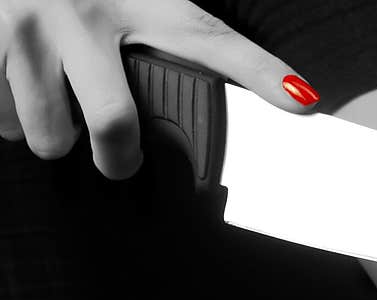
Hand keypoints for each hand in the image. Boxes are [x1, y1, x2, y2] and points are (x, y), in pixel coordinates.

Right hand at [0, 0, 318, 178]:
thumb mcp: (136, 1)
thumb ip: (174, 44)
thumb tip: (253, 95)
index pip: (212, 40)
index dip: (260, 74)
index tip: (300, 101)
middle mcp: (84, 9)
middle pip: (113, 125)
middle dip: (117, 160)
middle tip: (120, 160)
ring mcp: (28, 23)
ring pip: (48, 134)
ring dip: (53, 136)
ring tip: (59, 110)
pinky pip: (1, 119)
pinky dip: (10, 119)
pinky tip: (20, 90)